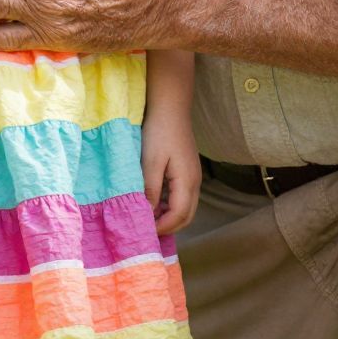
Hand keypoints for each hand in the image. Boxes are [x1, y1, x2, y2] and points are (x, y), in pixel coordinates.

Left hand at [141, 111, 201, 236]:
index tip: (142, 231)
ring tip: (147, 218)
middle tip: (146, 230)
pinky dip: (170, 206)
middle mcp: (195, 182)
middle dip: (168, 227)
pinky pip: (182, 197)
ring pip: (185, 208)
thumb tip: (147, 214)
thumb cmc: (159, 132)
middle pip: (186, 216)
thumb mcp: (150, 162)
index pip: (178, 216)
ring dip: (169, 218)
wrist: (170, 107)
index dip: (162, 227)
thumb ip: (150, 190)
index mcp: (187, 181)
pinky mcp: (188, 171)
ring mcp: (193, 176)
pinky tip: (154, 203)